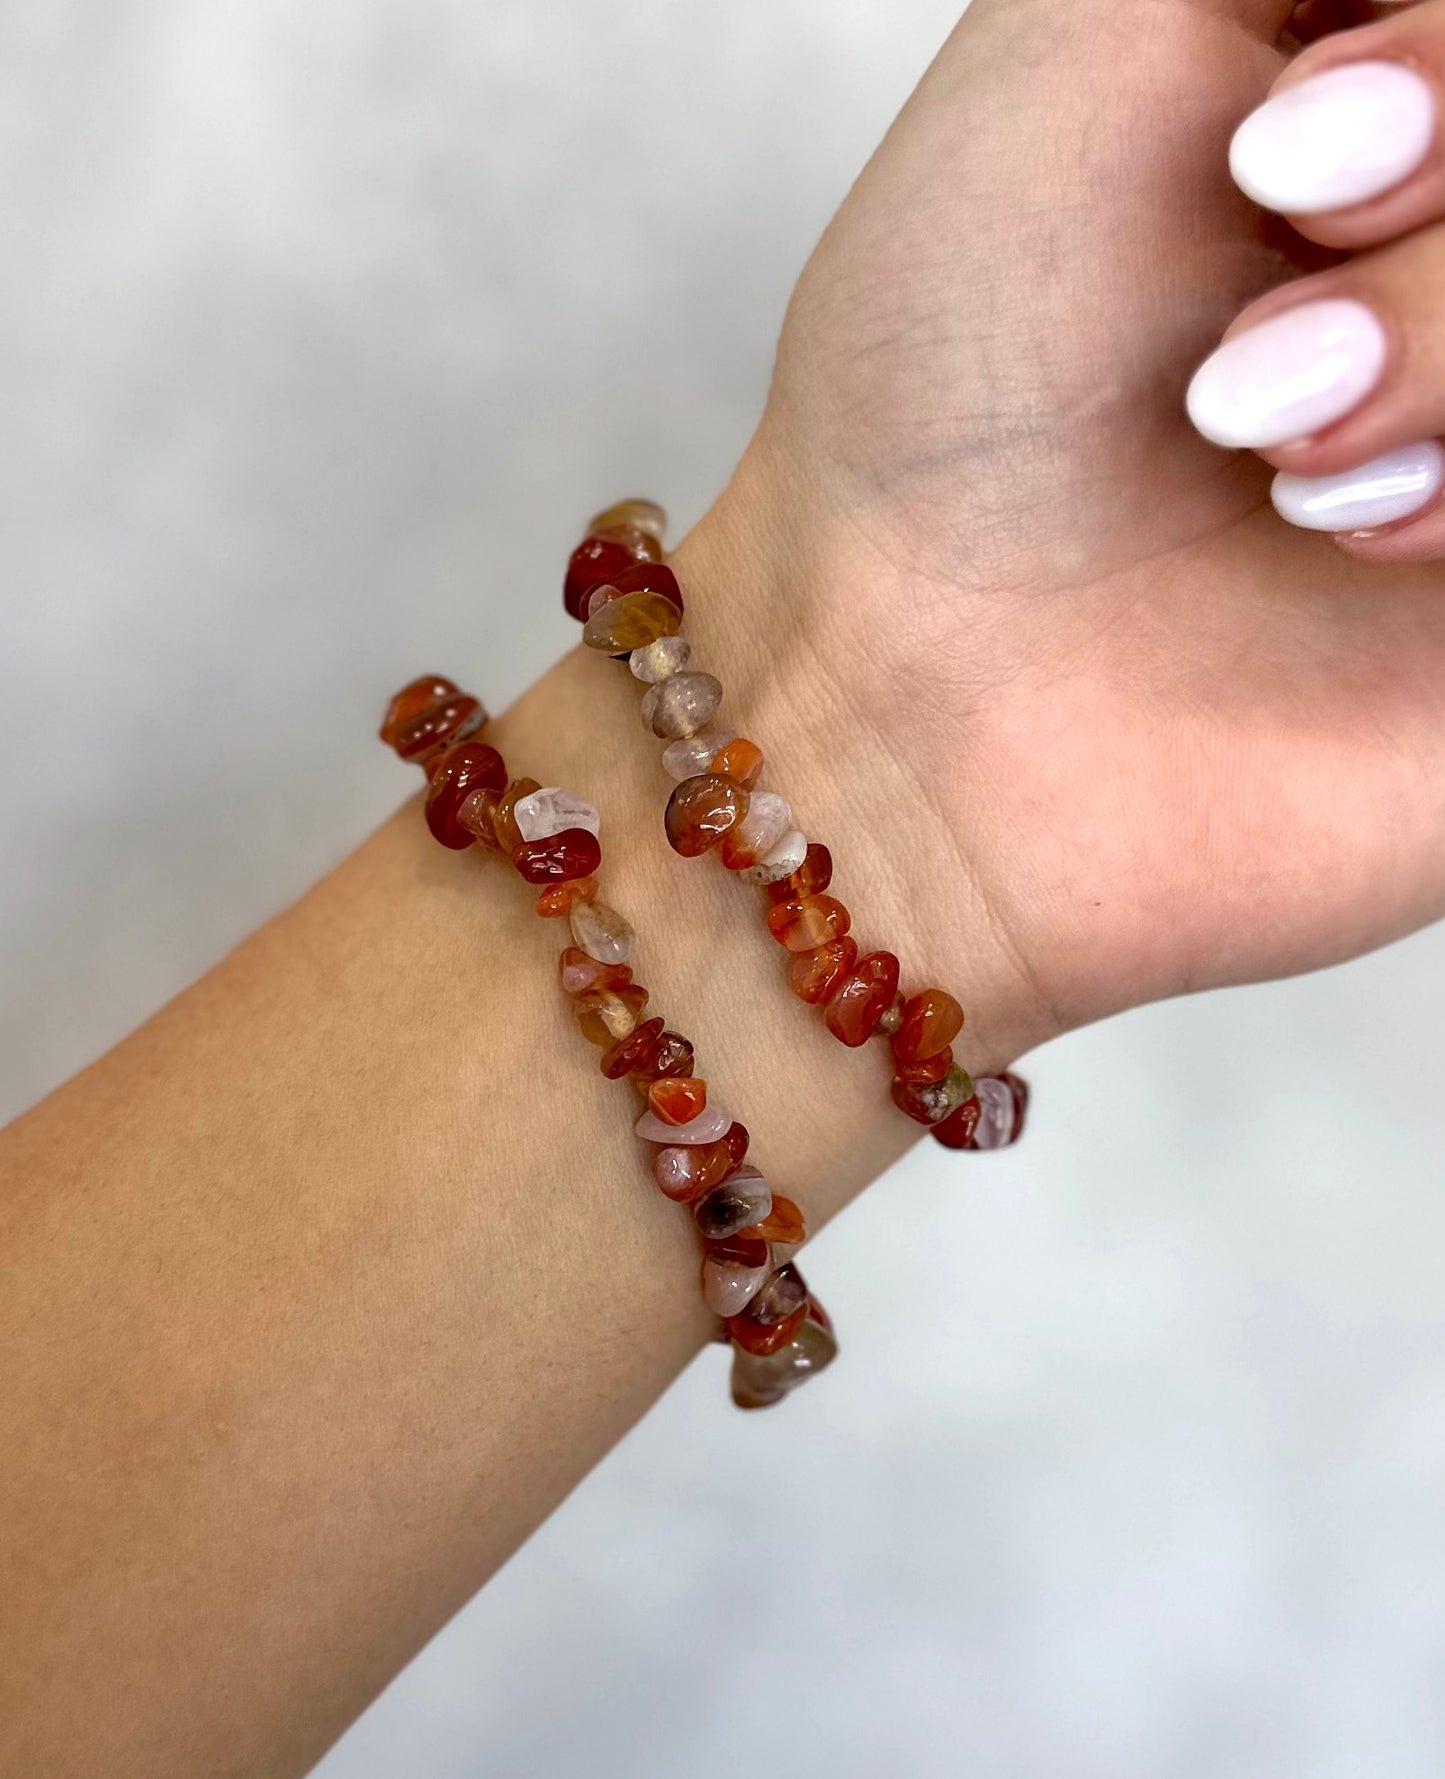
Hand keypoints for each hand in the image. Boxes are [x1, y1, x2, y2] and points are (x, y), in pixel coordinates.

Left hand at [687, 0, 1444, 1051]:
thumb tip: (1383, 4)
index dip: (1437, 63)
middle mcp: (1439, 278)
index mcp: (1371, 108)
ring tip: (1262, 432)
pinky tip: (1352, 544)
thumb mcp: (1080, 36)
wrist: (917, 692)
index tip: (1277, 143)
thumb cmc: (952, 384)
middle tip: (1275, 249)